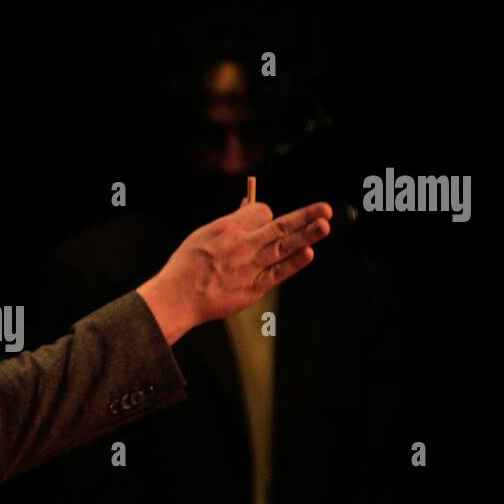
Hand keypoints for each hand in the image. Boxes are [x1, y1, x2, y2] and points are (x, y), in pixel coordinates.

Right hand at [137, 198, 331, 343]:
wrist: (178, 296)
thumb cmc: (188, 265)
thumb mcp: (204, 235)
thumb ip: (230, 223)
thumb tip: (248, 206)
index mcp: (229, 228)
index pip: (261, 211)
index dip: (267, 213)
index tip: (268, 218)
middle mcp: (242, 245)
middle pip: (280, 226)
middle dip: (304, 216)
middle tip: (325, 209)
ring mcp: (249, 267)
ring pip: (284, 247)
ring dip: (307, 235)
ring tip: (325, 226)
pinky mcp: (253, 288)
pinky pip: (278, 273)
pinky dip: (293, 263)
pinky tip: (308, 253)